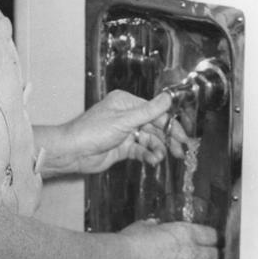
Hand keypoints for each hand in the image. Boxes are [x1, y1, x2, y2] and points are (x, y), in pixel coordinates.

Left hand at [60, 89, 187, 174]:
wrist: (74, 151)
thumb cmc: (93, 131)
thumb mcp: (124, 120)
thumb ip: (149, 111)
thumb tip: (168, 97)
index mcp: (125, 102)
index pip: (155, 111)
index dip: (170, 124)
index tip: (184, 136)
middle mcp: (126, 115)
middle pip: (153, 126)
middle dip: (167, 139)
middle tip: (180, 151)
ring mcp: (124, 132)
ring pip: (148, 139)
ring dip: (157, 148)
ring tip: (161, 157)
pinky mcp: (121, 147)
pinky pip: (140, 150)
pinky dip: (147, 155)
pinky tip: (152, 160)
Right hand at [121, 219, 218, 258]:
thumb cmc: (133, 243)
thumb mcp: (143, 226)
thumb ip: (153, 226)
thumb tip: (153, 225)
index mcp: (185, 233)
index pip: (210, 235)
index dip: (213, 236)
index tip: (212, 237)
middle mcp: (191, 253)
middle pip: (214, 255)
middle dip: (214, 253)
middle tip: (212, 252)